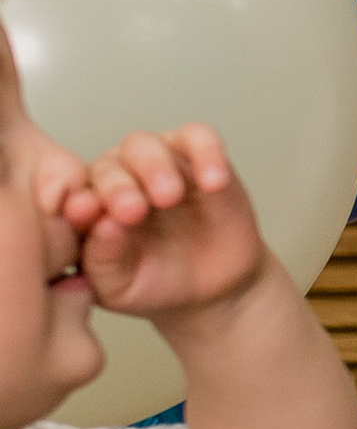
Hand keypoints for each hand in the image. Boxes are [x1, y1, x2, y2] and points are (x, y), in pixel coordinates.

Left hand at [66, 127, 267, 321]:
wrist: (209, 290)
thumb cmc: (153, 285)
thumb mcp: (120, 288)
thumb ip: (103, 260)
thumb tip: (102, 225)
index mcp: (88, 206)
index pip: (71, 191)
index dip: (71, 196)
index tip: (79, 213)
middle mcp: (117, 176)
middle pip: (109, 165)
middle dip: (117, 187)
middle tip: (132, 212)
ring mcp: (158, 162)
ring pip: (147, 144)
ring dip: (155, 167)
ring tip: (170, 197)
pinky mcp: (198, 157)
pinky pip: (199, 138)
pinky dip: (207, 153)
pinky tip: (213, 183)